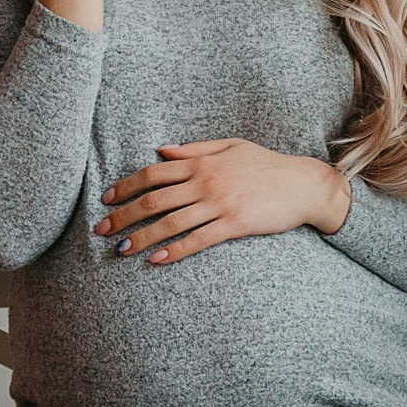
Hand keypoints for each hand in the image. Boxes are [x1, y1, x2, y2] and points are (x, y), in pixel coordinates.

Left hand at [94, 139, 352, 264]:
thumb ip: (196, 149)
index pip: (154, 173)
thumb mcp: (232, 146)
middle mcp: (206, 182)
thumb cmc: (269, 165)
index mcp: (203, 162)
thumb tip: (162, 150)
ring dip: (142, 237)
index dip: (127, 186)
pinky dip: (175, 250)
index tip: (107, 198)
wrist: (305, 184)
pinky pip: (198, 240)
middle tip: (102, 230)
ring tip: (121, 250)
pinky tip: (156, 259)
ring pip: (171, 222)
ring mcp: (220, 204)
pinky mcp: (234, 224)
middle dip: (124, 215)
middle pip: (154, 199)